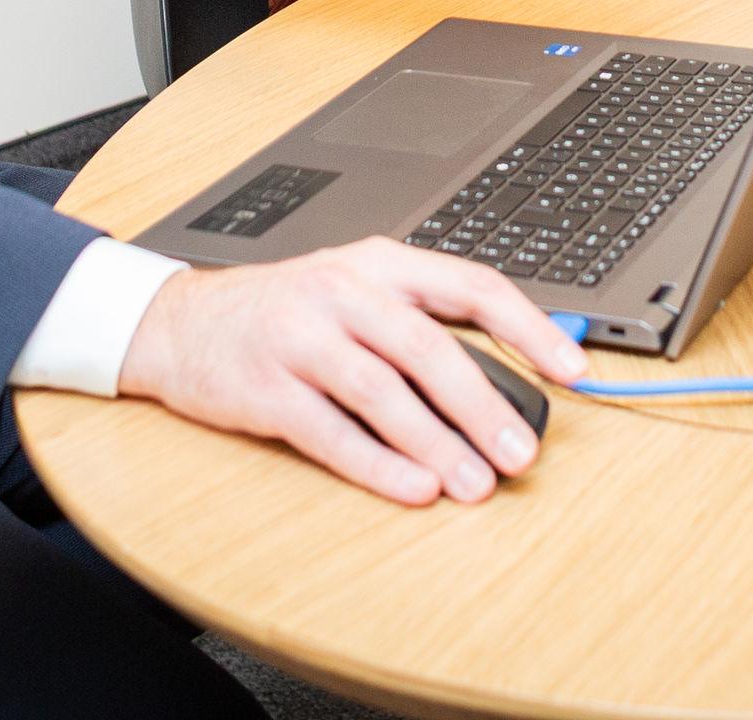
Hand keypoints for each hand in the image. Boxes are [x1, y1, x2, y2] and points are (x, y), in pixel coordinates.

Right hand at [115, 239, 589, 503]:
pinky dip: (376, 464)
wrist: (179, 322)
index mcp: (378, 264)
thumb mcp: (355, 293)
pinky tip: (412, 487)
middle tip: (520, 452)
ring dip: (436, 443)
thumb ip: (423, 323)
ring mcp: (300, 338)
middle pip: (428, 347)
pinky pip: (329, 431)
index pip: (470, 286)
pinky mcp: (265, 389)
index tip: (573, 371)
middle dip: (482, 404)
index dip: (528, 329)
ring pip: (382, 391)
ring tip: (474, 484)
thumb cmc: (286, 312)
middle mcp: (342, 293)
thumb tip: (510, 379)